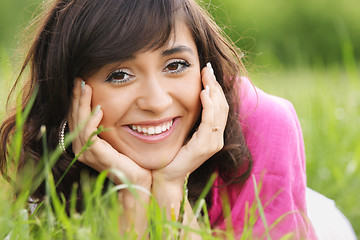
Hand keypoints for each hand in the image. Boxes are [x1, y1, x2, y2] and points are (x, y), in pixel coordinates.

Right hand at [68, 78, 151, 186]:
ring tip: (86, 87)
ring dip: (82, 104)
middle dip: (76, 98)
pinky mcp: (96, 155)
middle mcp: (82, 148)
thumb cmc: (131, 160)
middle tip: (79, 80)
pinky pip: (89, 134)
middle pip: (74, 118)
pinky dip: (91, 121)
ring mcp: (87, 153)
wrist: (137, 180)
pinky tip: (98, 110)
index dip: (78, 101)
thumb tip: (105, 108)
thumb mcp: (117, 138)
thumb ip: (109, 126)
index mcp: (86, 143)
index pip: (77, 118)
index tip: (82, 83)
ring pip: (79, 123)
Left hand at [152, 62, 228, 186]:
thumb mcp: (184, 132)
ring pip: (219, 111)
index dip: (216, 88)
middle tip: (207, 68)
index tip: (207, 72)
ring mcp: (213, 143)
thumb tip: (188, 99)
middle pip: (223, 105)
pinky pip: (210, 121)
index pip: (220, 106)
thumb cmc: (173, 154)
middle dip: (215, 85)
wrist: (167, 176)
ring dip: (213, 91)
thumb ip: (191, 119)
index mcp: (213, 134)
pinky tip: (203, 92)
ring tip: (206, 75)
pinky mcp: (205, 146)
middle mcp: (217, 138)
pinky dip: (208, 105)